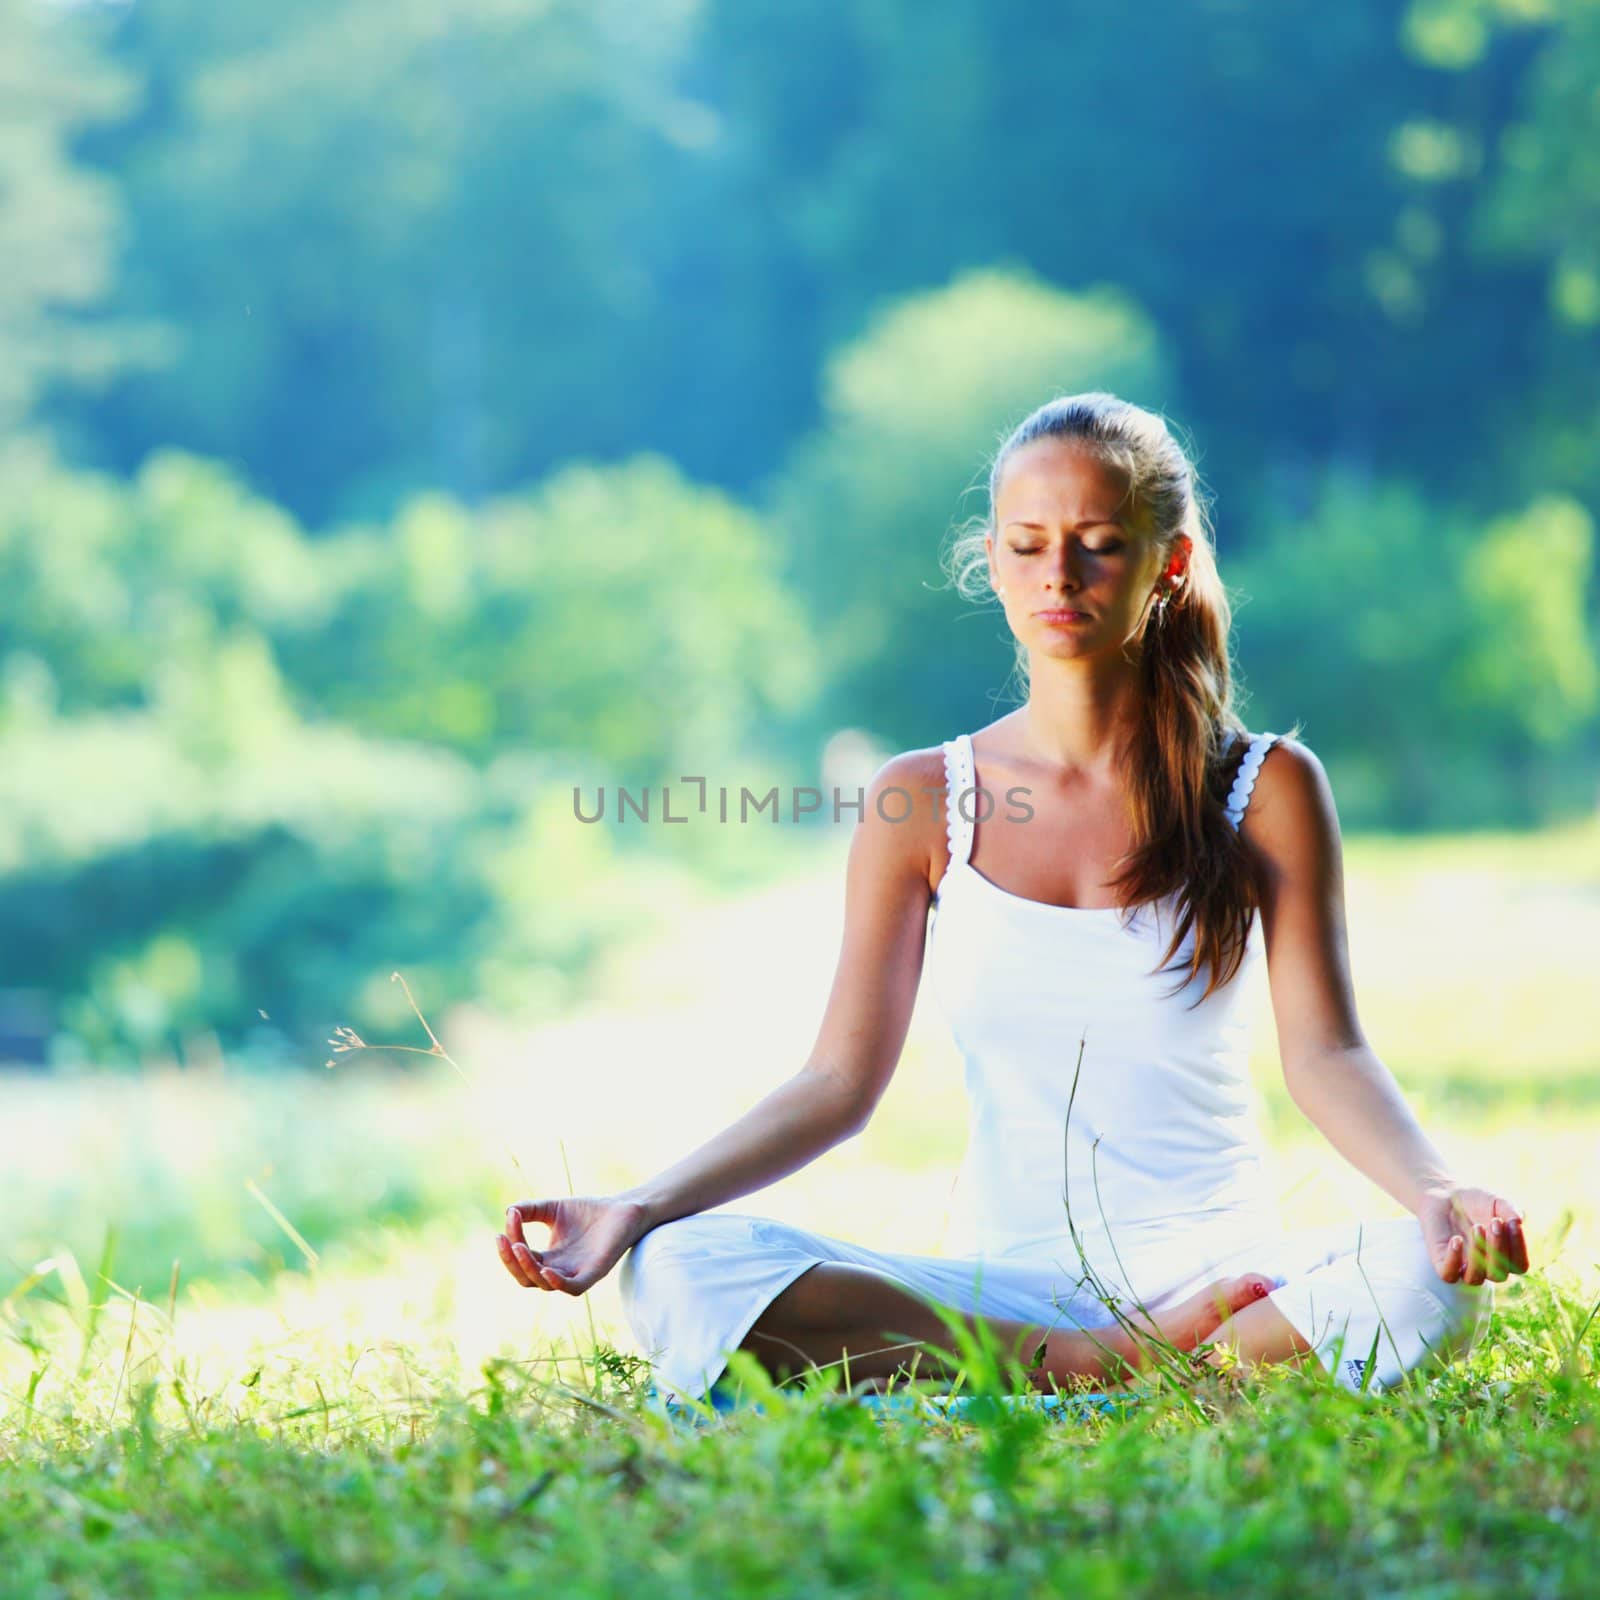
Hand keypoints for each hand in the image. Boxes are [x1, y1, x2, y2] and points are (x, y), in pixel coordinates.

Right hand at [495, 1195, 648, 1295]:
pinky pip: (573, 1287)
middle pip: (527, 1278)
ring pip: (545, 1284)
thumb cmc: (589, 1211)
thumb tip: (509, 1212)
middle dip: (511, 1262)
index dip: (511, 1243)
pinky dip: (558, 1283)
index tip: (509, 1218)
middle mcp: (560, 1270)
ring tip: (520, 1247)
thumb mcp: (553, 1208)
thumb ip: (531, 1210)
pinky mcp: (595, 1272)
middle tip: (505, 1240)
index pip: (521, 1259)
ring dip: (529, 1268)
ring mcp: (577, 1273)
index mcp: (549, 1258)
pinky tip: (546, 1269)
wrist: (623, 1208)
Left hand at [1418, 1185, 1529, 1285]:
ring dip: (1478, 1254)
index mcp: (1505, 1258)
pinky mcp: (1442, 1263)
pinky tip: (1457, 1239)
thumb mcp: (1497, 1202)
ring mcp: (1464, 1268)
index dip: (1519, 1248)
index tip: (1513, 1223)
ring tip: (1477, 1227)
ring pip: (1475, 1278)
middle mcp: (1486, 1268)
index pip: (1519, 1266)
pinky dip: (1453, 1261)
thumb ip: (1510, 1209)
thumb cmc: (1476, 1202)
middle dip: (1498, 1248)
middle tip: (1495, 1222)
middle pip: (1498, 1274)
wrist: (1444, 1195)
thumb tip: (1518, 1220)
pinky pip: (1448, 1275)